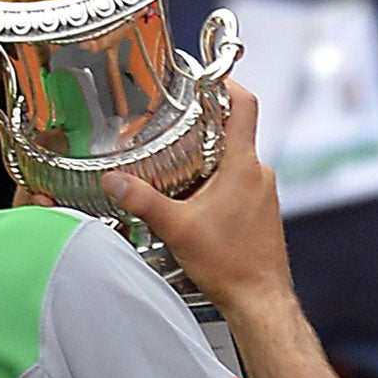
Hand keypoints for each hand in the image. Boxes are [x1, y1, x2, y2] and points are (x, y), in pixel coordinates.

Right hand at [100, 84, 297, 315]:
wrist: (260, 301)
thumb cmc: (231, 266)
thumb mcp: (176, 228)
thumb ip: (142, 200)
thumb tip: (114, 180)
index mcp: (243, 165)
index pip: (244, 105)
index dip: (227, 82)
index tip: (206, 76)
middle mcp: (259, 173)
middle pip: (235, 131)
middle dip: (204, 126)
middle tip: (174, 125)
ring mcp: (264, 193)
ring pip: (236, 160)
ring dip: (209, 159)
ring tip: (178, 167)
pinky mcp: (262, 212)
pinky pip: (241, 183)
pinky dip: (218, 182)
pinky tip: (195, 201)